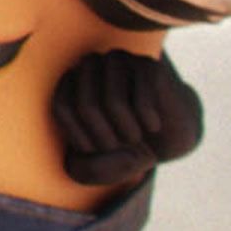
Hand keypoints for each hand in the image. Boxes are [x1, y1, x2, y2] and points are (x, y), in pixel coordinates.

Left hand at [51, 50, 202, 186]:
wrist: (167, 135)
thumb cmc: (125, 148)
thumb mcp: (98, 168)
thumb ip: (83, 169)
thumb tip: (88, 155)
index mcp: (68, 81)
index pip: (63, 107)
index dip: (82, 138)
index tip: (99, 148)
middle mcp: (90, 64)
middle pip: (86, 105)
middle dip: (106, 138)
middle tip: (121, 144)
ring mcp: (119, 61)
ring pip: (114, 102)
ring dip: (128, 132)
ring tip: (136, 136)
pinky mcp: (147, 66)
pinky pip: (142, 102)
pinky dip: (148, 123)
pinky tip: (153, 125)